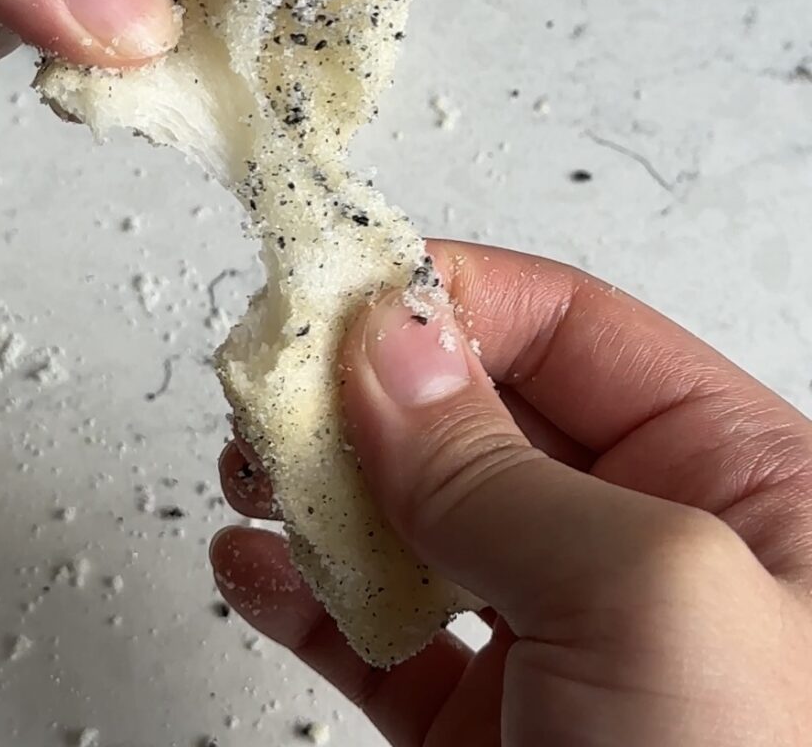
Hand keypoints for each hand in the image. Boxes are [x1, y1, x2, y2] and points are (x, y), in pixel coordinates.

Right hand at [213, 239, 811, 745]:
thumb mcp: (650, 604)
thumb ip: (505, 466)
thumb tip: (391, 347)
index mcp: (743, 486)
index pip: (572, 330)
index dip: (454, 297)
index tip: (344, 292)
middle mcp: (650, 550)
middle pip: (477, 413)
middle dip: (366, 390)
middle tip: (273, 377)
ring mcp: (559, 638)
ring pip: (415, 512)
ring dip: (320, 480)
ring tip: (253, 466)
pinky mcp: (487, 724)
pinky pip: (378, 626)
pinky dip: (304, 588)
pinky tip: (253, 564)